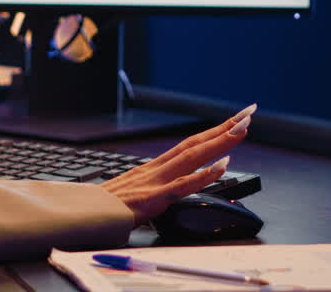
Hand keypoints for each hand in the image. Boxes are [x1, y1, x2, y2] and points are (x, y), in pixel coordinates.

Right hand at [101, 104, 255, 225]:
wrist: (83, 217)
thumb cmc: (105, 208)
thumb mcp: (133, 192)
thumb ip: (154, 186)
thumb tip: (173, 185)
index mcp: (155, 168)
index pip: (190, 145)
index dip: (213, 132)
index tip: (235, 121)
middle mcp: (158, 169)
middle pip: (196, 144)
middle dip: (224, 128)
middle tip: (248, 114)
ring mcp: (156, 182)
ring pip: (193, 156)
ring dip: (220, 141)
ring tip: (241, 129)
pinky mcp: (153, 199)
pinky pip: (183, 185)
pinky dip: (205, 174)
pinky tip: (223, 165)